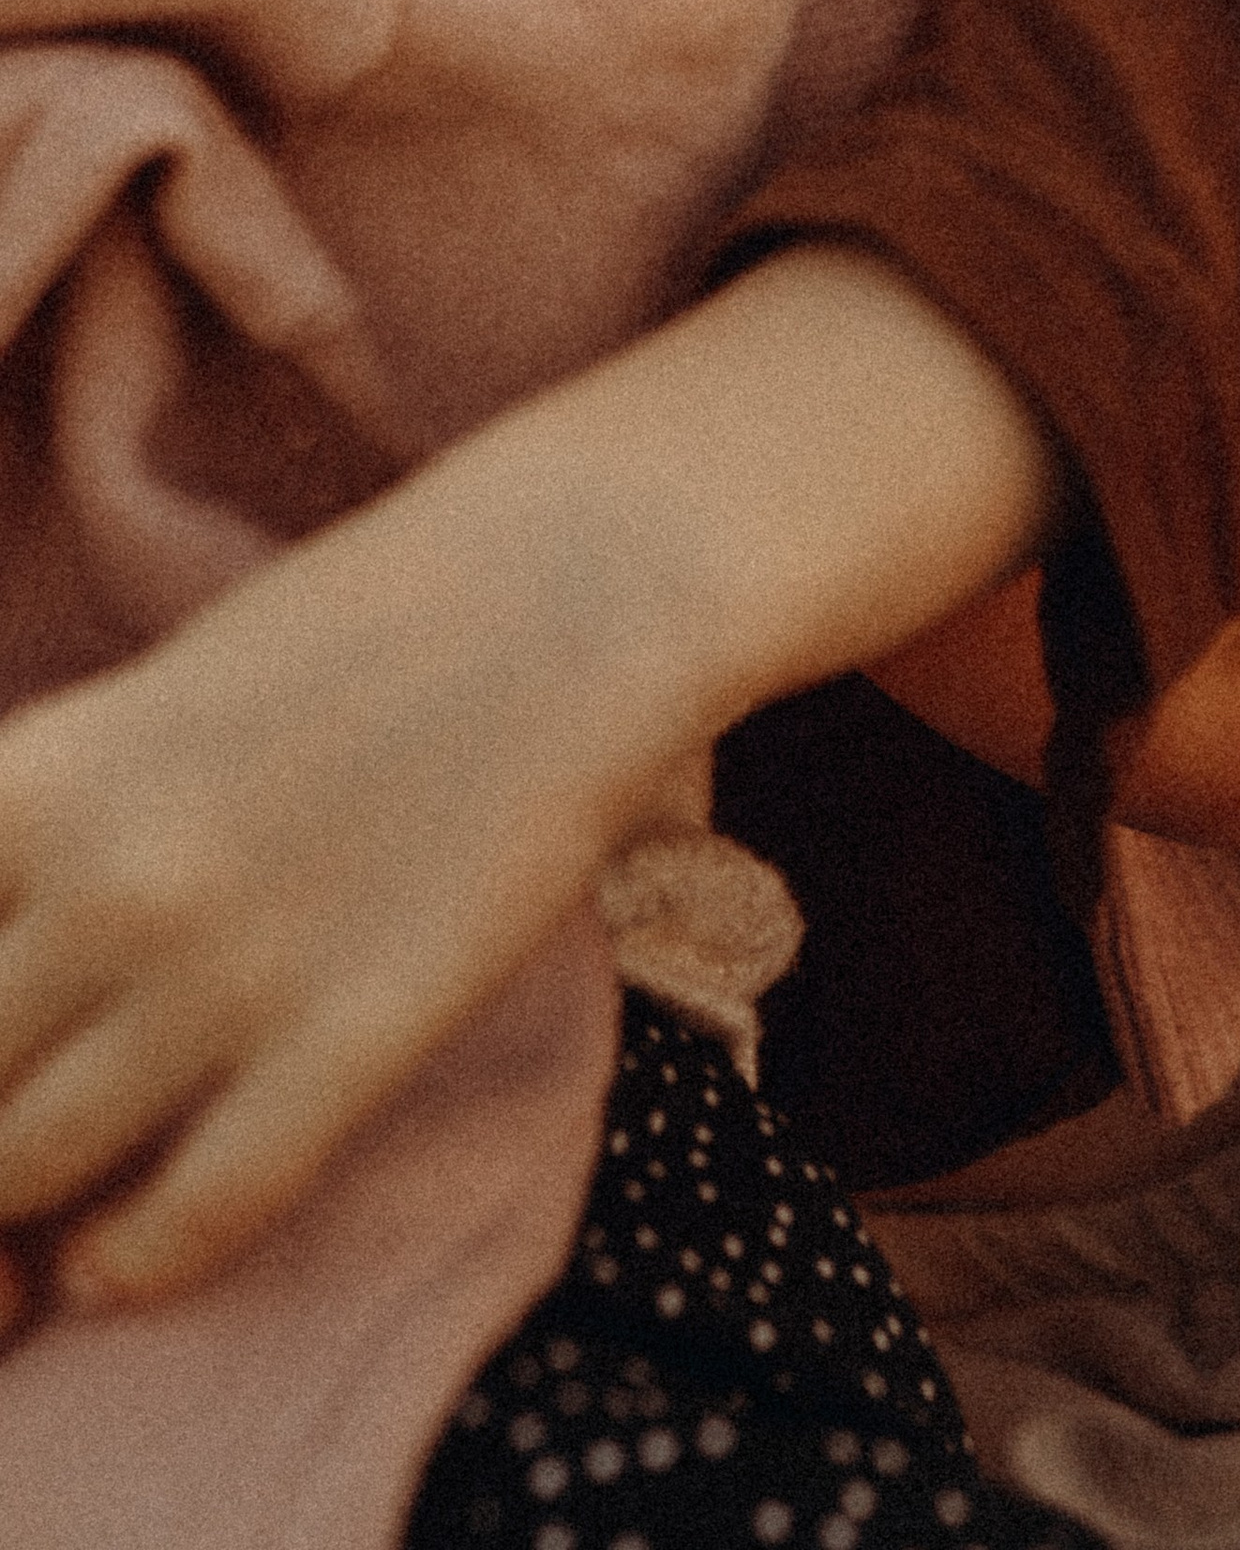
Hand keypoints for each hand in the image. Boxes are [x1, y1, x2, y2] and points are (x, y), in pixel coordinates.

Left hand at [0, 479, 639, 1313]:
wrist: (575, 585)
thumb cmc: (366, 622)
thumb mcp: (148, 702)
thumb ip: (45, 835)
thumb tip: (4, 970)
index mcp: (35, 782)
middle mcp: (103, 882)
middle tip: (22, 1114)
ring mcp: (226, 967)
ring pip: (20, 1170)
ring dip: (23, 1203)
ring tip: (63, 1188)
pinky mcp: (351, 1033)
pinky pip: (191, 1218)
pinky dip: (133, 1260)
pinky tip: (128, 1243)